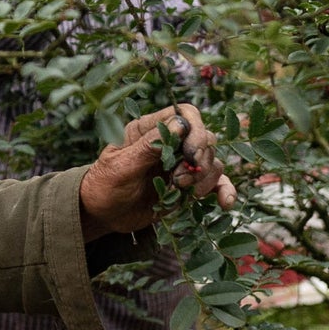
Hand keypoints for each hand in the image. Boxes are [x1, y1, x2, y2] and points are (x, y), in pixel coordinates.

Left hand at [78, 103, 235, 240]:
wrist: (103, 214)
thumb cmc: (105, 185)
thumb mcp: (121, 166)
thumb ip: (149, 146)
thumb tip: (181, 124)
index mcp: (150, 129)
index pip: (185, 115)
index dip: (196, 130)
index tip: (191, 153)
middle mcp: (170, 143)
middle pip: (205, 138)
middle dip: (199, 159)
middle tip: (179, 179)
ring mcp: (180, 164)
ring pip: (212, 161)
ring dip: (204, 178)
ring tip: (182, 191)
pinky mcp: (188, 186)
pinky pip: (216, 183)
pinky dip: (224, 191)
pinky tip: (225, 203)